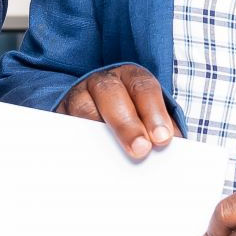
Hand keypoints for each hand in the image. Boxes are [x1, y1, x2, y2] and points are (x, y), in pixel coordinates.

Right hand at [57, 64, 175, 159]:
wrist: (100, 120)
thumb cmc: (133, 122)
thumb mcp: (150, 120)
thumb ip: (161, 132)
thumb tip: (174, 151)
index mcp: (130, 78)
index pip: (143, 87)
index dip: (154, 112)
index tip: (162, 139)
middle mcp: (102, 82)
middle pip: (111, 93)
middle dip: (127, 123)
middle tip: (141, 149)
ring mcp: (78, 96)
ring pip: (83, 107)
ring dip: (98, 130)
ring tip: (112, 157)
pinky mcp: (61, 115)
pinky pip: (65, 124)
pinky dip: (76, 139)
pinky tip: (88, 157)